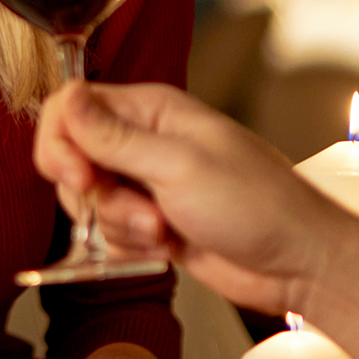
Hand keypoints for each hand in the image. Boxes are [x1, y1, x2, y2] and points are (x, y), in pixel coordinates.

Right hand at [33, 82, 326, 315]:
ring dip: (119, 226)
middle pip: (73, 159)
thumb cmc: (257, 204)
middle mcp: (145, 142)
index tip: (78, 177)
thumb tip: (68, 97)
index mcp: (151, 110)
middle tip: (135, 211)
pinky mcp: (153, 222)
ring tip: (163, 231)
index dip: (62, 143)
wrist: (296, 262)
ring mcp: (148, 184)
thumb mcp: (178, 166)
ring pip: (91, 202)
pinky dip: (130, 247)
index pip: (72, 108)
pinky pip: (111, 233)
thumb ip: (114, 137)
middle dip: (95, 195)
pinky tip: (167, 248)